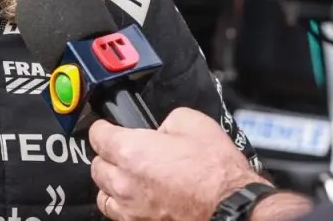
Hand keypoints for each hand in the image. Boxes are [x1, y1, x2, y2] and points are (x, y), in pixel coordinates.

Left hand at [89, 108, 265, 220]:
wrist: (235, 209)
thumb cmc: (217, 173)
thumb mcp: (193, 122)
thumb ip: (165, 120)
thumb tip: (159, 128)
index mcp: (131, 152)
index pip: (97, 135)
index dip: (104, 127)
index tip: (108, 127)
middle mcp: (125, 183)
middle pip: (97, 166)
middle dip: (108, 156)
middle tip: (124, 151)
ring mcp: (132, 210)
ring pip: (103, 194)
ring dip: (112, 184)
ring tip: (129, 177)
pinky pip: (119, 215)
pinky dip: (124, 206)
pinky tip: (139, 199)